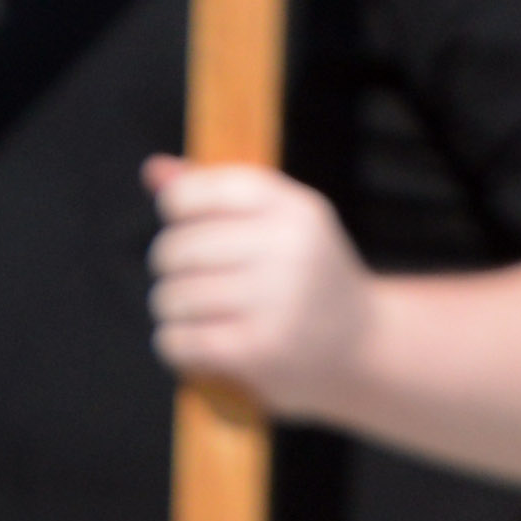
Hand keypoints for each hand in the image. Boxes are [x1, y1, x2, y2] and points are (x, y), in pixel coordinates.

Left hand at [145, 157, 383, 421]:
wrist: (367, 346)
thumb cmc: (309, 276)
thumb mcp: (279, 222)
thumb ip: (215, 194)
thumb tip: (153, 170)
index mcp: (293, 208)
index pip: (197, 192)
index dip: (175, 208)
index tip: (184, 225)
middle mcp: (289, 248)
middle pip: (178, 247)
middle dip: (168, 265)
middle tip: (185, 277)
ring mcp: (278, 301)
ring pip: (173, 296)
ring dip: (170, 307)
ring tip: (189, 312)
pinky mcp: (261, 350)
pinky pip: (180, 339)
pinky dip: (173, 342)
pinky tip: (191, 341)